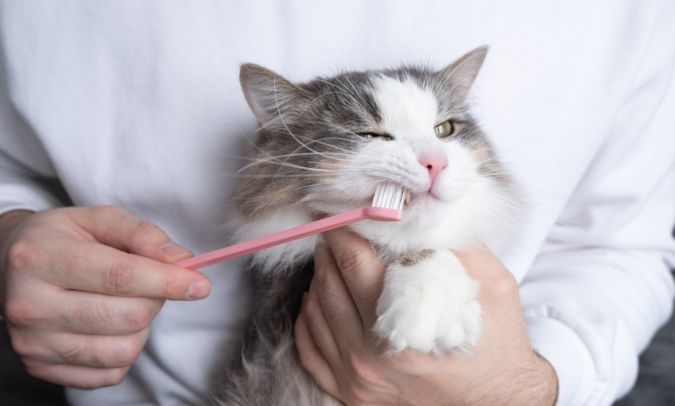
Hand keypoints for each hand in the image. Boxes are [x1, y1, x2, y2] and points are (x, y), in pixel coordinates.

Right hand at [0, 206, 209, 387]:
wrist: (10, 266)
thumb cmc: (63, 239)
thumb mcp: (99, 219)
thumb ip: (143, 234)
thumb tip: (182, 262)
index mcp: (41, 257)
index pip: (120, 276)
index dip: (168, 282)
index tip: (201, 285)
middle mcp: (29, 304)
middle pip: (127, 317)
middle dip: (156, 299)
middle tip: (152, 283)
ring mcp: (32, 342)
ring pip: (122, 351)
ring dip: (142, 328)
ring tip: (126, 303)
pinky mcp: (41, 367)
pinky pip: (109, 374)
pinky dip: (125, 351)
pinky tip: (111, 327)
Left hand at [294, 229, 557, 404]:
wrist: (500, 403)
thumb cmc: (497, 344)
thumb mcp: (491, 285)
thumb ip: (456, 244)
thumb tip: (421, 211)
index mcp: (402, 326)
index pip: (354, 262)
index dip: (344, 229)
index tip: (342, 210)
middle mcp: (370, 356)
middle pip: (329, 284)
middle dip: (330, 249)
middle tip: (336, 228)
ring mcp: (356, 379)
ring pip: (315, 312)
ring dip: (320, 277)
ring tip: (331, 257)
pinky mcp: (351, 393)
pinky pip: (309, 349)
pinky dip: (308, 318)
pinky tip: (318, 298)